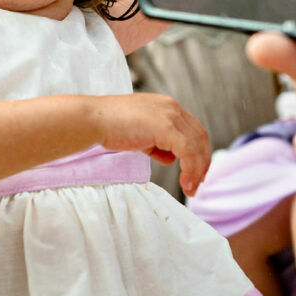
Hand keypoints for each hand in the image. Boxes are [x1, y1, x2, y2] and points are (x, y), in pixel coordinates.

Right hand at [95, 93, 211, 195]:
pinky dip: (191, 169)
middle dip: (202, 163)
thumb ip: (156, 142)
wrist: (92, 120)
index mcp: (167, 106)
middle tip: (197, 184)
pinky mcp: (166, 127)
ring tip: (190, 189)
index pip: (193, 129)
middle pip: (200, 137)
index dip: (198, 152)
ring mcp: (170, 115)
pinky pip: (188, 151)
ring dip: (197, 170)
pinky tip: (185, 183)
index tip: (196, 172)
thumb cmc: (109, 127)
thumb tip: (168, 156)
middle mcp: (172, 107)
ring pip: (197, 146)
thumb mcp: (140, 133)